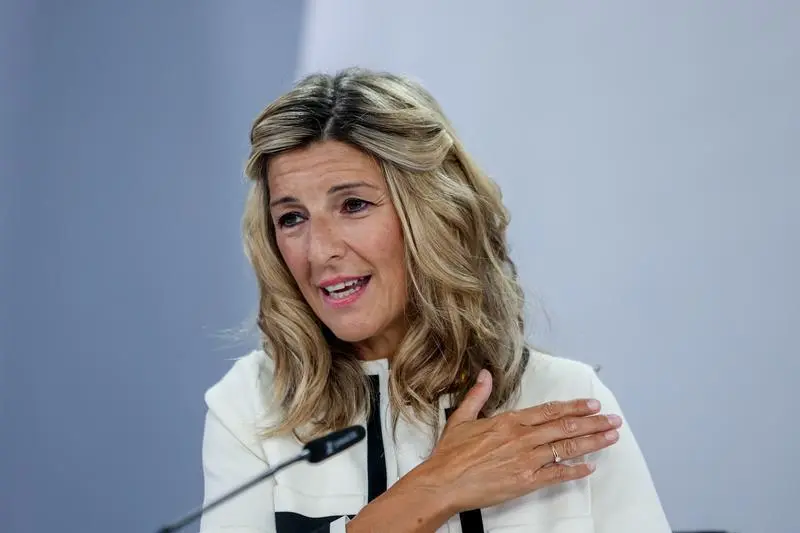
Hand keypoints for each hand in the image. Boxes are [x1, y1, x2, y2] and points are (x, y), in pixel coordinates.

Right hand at [413, 369, 621, 514]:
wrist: (444, 482)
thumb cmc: (451, 455)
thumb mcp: (461, 418)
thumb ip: (477, 395)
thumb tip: (485, 375)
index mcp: (509, 422)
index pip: (549, 410)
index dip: (574, 407)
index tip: (591, 404)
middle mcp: (522, 438)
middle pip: (565, 426)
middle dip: (592, 423)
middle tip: (612, 420)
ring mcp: (526, 460)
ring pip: (566, 447)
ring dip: (592, 442)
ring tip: (610, 437)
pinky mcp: (526, 481)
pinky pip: (557, 474)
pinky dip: (575, 470)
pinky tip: (590, 467)